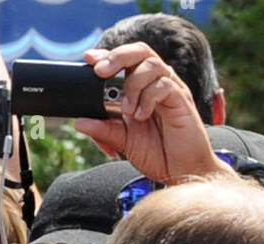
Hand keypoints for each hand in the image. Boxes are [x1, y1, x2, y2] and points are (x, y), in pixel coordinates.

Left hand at [76, 44, 230, 183]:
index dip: (108, 55)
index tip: (89, 59)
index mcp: (143, 89)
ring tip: (128, 111)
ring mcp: (171, 90)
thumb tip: (79, 122)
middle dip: (117, 56)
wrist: (183, 173)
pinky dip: (148, 98)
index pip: (126, 60)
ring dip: (133, 85)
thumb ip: (104, 130)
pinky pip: (164, 85)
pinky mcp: (182, 100)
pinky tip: (141, 116)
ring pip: (151, 64)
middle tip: (101, 72)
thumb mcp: (125, 142)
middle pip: (139, 51)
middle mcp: (157, 84)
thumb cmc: (160, 156)